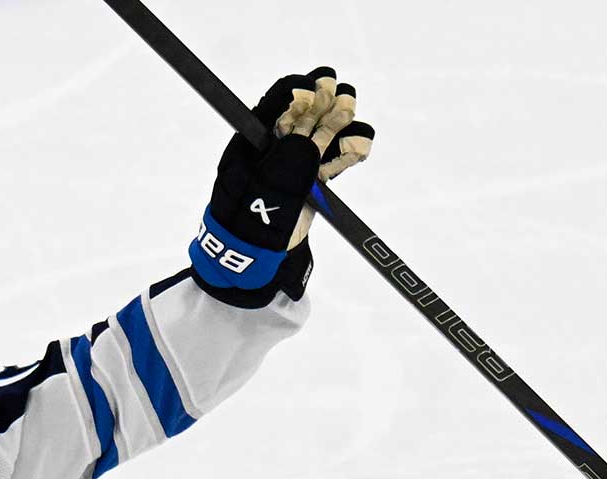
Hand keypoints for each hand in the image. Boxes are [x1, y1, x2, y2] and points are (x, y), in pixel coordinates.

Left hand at [190, 67, 374, 299]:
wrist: (251, 263)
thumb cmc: (247, 224)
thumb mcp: (261, 192)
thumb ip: (286, 164)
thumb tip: (310, 136)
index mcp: (251, 145)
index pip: (273, 106)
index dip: (295, 93)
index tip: (315, 87)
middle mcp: (273, 151)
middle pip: (302, 116)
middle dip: (323, 102)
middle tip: (342, 93)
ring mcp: (293, 166)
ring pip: (322, 138)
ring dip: (340, 125)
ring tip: (351, 112)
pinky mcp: (310, 184)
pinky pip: (332, 163)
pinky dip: (347, 154)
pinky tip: (358, 145)